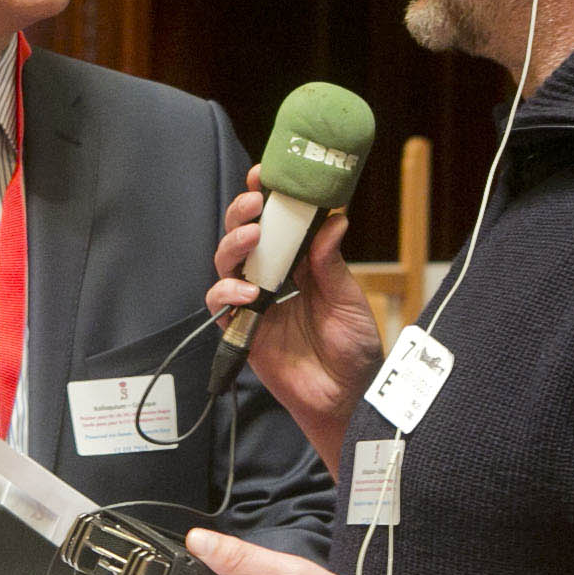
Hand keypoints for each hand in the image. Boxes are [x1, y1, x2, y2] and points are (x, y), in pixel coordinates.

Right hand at [207, 165, 384, 466]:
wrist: (346, 399)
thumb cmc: (353, 351)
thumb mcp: (349, 301)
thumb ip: (332, 265)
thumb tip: (333, 220)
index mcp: (299, 266)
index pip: (277, 225)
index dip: (267, 200)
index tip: (266, 176)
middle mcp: (272, 280)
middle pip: (243, 238)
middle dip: (243, 214)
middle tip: (256, 202)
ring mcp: (254, 305)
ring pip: (227, 265)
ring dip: (234, 245)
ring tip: (253, 236)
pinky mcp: (242, 332)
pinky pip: (220, 307)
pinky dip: (228, 294)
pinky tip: (248, 292)